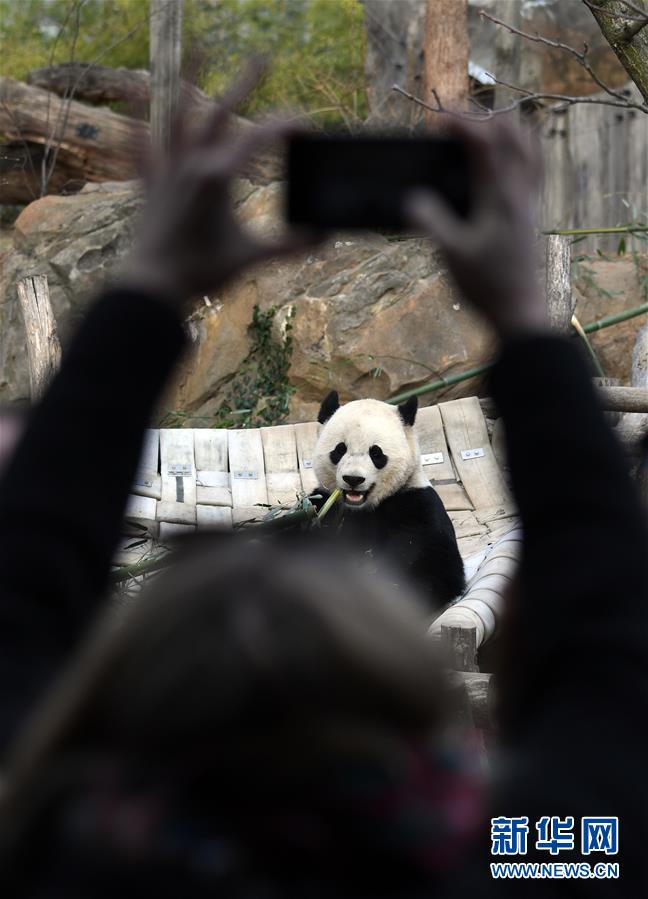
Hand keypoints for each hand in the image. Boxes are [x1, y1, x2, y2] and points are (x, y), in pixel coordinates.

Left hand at [121, 63, 317, 306]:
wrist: (153, 286)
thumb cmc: (201, 272)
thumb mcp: (251, 257)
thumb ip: (290, 246)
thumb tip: (324, 238)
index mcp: (217, 176)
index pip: (258, 139)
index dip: (285, 127)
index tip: (305, 124)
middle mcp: (190, 164)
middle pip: (219, 113)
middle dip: (244, 85)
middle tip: (262, 62)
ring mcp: (167, 172)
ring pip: (179, 117)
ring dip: (189, 83)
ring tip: (198, 53)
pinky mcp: (150, 185)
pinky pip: (143, 146)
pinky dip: (141, 122)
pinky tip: (135, 98)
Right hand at [405, 118, 547, 339]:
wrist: (518, 310)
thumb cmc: (486, 284)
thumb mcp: (450, 254)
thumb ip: (430, 221)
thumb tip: (411, 198)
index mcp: (500, 196)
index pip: (486, 142)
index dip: (461, 123)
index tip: (436, 122)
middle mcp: (520, 191)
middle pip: (513, 133)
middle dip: (482, 119)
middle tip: (454, 127)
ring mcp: (529, 200)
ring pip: (528, 146)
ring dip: (504, 132)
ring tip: (477, 136)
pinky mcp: (530, 212)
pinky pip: (532, 167)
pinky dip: (516, 152)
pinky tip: (497, 164)